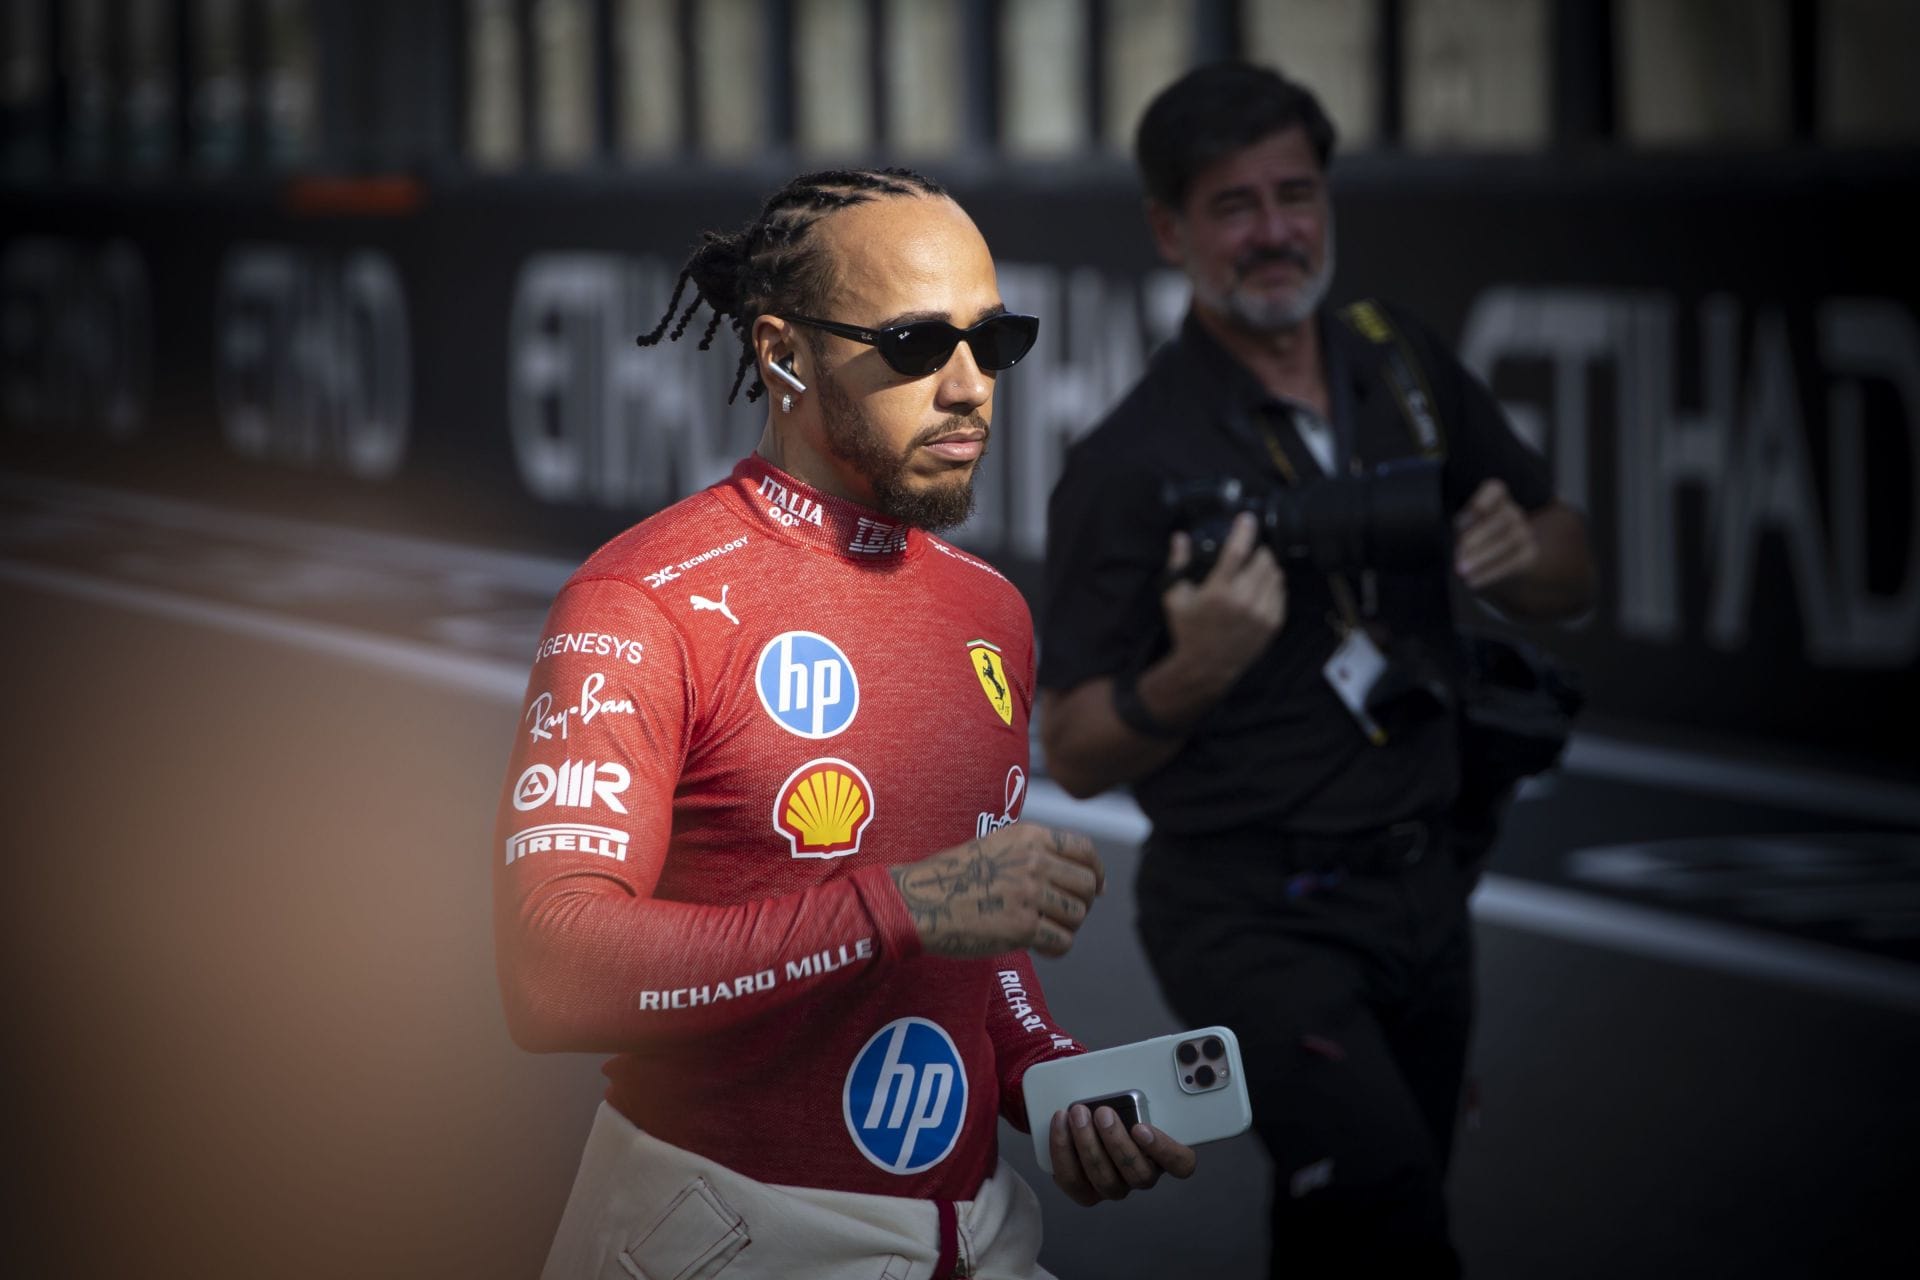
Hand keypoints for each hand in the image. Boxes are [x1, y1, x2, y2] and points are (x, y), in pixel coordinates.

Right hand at [889, 824, 1103, 958]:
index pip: (1084, 851)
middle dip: (1080, 904)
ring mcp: (1029, 894)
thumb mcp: (997, 845)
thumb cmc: (955, 877)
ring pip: (1077, 916)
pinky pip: (1062, 942)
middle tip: (1061, 916)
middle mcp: (1033, 862)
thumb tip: (1088, 877)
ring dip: (1066, 927)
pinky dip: (1055, 948)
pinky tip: (1039, 947)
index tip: (1096, 888)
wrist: (919, 902)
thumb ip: (1036, 853)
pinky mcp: (1022, 927)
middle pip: (1086, 886)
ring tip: (1044, 931)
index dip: (1096, 872)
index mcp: (1029, 837)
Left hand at [1049, 1104, 1197, 1204]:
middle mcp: (1140, 1174)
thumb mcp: (1127, 1094)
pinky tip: (1060, 1124)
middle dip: (1116, 1141)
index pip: (1181, 1164)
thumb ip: (1132, 1096)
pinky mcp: (1085, 1192)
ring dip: (1088, 1144)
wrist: (1082, 1113)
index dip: (1165, 1150)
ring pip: (1105, 1179)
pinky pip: (1073, 1180)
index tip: (1142, 1127)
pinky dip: (1063, 1150)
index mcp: (1161, 1153)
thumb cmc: (1112, 1103)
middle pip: (1138, 1173)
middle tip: (1102, 1112)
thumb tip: (1122, 1088)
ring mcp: (1114, 1186)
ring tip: (1077, 1114)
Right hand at [1161, 513, 1285, 693]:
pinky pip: (1281, 592)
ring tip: (1254, 570)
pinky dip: (1273, 585)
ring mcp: (1261, 613)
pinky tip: (1260, 589)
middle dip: (1257, 551)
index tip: (1247, 519)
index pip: (1237, 551)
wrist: (1207, 667)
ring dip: (1267, 566)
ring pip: (1275, 574)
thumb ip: (1178, 565)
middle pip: (1263, 559)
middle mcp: (1243, 601)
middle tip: (1248, 553)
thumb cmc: (1188, 631)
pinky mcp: (1272, 623)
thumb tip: (1180, 537)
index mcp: (1218, 592)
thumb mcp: (1175, 598)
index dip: (1244, 530)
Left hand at [1453, 478, 1539, 590]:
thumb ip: (1462, 532)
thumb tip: (1459, 548)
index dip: (1478, 504)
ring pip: (1510, 540)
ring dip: (1483, 556)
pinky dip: (1492, 572)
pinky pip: (1514, 562)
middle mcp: (1512, 511)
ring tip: (1462, 570)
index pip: (1494, 490)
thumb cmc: (1471, 539)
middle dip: (1478, 536)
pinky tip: (1473, 581)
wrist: (1496, 562)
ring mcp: (1523, 532)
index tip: (1459, 522)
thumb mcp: (1463, 529)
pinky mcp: (1528, 554)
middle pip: (1502, 518)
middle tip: (1459, 553)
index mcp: (1495, 497)